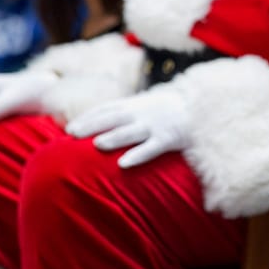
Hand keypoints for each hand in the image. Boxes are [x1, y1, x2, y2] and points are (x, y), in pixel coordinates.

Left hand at [65, 88, 190, 167]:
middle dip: (93, 125)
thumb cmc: (166, 109)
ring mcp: (155, 126)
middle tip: (73, 134)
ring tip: (97, 144)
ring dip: (114, 137)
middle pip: (113, 118)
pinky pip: (151, 149)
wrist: (199, 109)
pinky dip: (137, 155)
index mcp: (134, 105)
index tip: (69, 129)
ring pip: (131, 132)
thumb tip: (95, 124)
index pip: (106, 109)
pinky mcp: (168, 139)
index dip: (88, 117)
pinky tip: (123, 163)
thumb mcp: (144, 104)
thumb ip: (123, 112)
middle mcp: (142, 114)